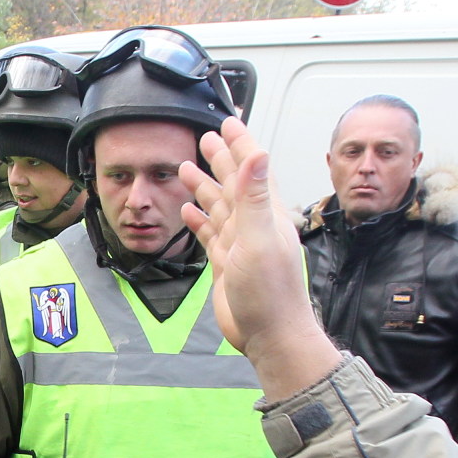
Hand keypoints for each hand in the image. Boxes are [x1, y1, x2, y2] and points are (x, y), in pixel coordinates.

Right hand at [178, 118, 339, 400]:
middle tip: (207, 137)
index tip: (229, 123)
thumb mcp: (260, 238)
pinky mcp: (227, 265)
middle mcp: (253, 225)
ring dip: (205, 187)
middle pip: (234, 183)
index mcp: (265, 214)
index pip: (251, 169)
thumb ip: (254, 196)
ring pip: (219, 207)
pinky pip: (211, 235)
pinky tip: (189, 212)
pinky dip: (199, 221)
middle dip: (222, 159)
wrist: (269, 335)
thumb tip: (258, 153)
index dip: (240, 145)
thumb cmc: (269, 292)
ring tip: (187, 168)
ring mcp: (240, 245)